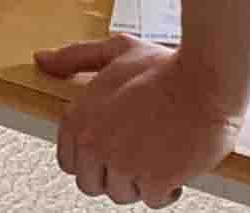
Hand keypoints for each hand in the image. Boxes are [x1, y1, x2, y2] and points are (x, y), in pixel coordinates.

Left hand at [35, 36, 243, 206]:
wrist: (206, 80)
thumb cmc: (165, 67)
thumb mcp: (114, 52)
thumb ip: (75, 58)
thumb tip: (42, 59)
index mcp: (79, 119)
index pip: (70, 163)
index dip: (93, 159)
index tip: (113, 149)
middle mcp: (94, 144)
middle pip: (93, 185)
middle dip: (115, 173)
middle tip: (140, 153)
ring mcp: (122, 164)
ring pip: (123, 194)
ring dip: (142, 181)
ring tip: (159, 154)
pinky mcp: (152, 180)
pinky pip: (152, 200)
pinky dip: (166, 190)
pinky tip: (175, 166)